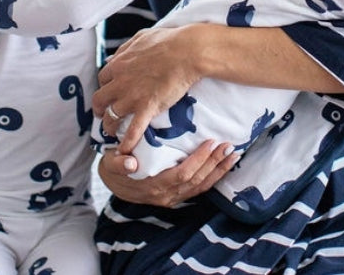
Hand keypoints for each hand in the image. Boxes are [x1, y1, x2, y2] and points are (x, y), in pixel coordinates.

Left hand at [93, 23, 203, 152]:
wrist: (186, 52)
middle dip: (99, 109)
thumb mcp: (140, 37)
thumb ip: (125, 48)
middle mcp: (120, 82)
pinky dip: (127, 142)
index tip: (110, 91)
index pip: (103, 79)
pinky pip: (133, 130)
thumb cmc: (167, 41)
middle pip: (100, 100)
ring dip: (109, 126)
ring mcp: (132, 97)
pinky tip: (125, 150)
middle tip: (103, 114)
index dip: (105, 86)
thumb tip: (114, 56)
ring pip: (111, 117)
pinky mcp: (147, 108)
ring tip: (112, 132)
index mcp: (119, 64)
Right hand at [97, 141, 237, 207]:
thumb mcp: (110, 163)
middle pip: (196, 180)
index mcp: (153, 186)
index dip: (198, 160)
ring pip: (201, 187)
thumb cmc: (113, 167)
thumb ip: (119, 163)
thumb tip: (131, 162)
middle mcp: (166, 196)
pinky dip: (213, 178)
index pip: (182, 174)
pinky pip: (199, 189)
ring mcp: (172, 198)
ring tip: (233, 156)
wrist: (112, 183)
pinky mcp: (177, 197)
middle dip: (214, 163)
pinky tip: (223, 166)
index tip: (210, 143)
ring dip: (218, 171)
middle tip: (229, 146)